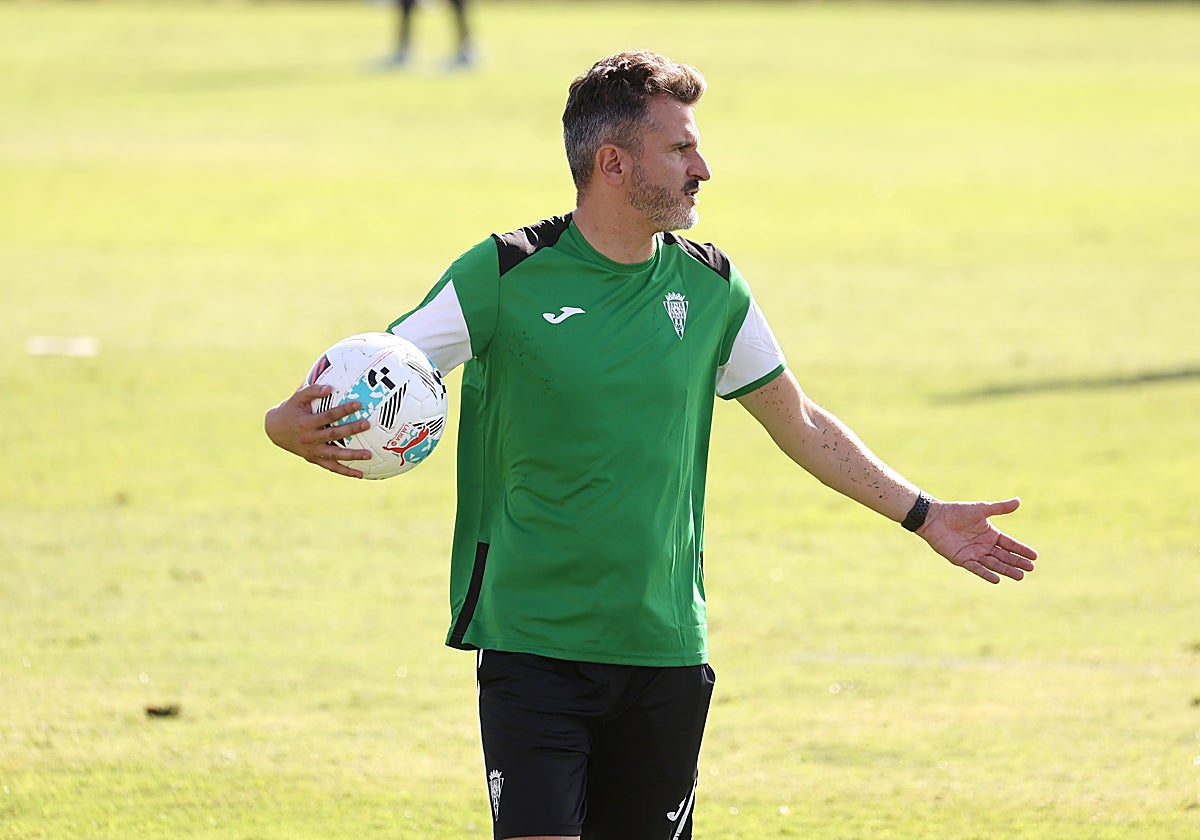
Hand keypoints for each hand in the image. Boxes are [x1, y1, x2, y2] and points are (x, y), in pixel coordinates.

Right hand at [264, 383, 372, 478]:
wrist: (275, 430)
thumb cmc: (291, 410)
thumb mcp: (297, 397)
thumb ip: (312, 390)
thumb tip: (330, 387)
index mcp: (306, 423)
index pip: (327, 416)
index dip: (342, 410)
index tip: (358, 404)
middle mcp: (309, 439)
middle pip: (333, 435)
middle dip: (351, 430)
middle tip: (367, 424)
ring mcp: (312, 451)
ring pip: (335, 455)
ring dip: (352, 456)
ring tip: (369, 455)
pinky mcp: (314, 459)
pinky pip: (332, 467)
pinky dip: (346, 471)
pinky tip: (361, 474)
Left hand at [917, 498, 1037, 583]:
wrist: (935, 518)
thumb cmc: (957, 512)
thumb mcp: (981, 509)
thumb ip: (1000, 508)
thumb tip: (1018, 501)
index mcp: (990, 534)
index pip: (1010, 544)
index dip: (1021, 550)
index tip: (1035, 556)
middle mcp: (984, 545)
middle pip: (1004, 556)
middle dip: (1017, 562)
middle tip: (1031, 568)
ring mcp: (974, 553)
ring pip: (994, 564)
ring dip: (1007, 570)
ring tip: (1020, 576)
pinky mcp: (962, 560)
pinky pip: (977, 568)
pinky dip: (986, 574)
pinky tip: (997, 579)